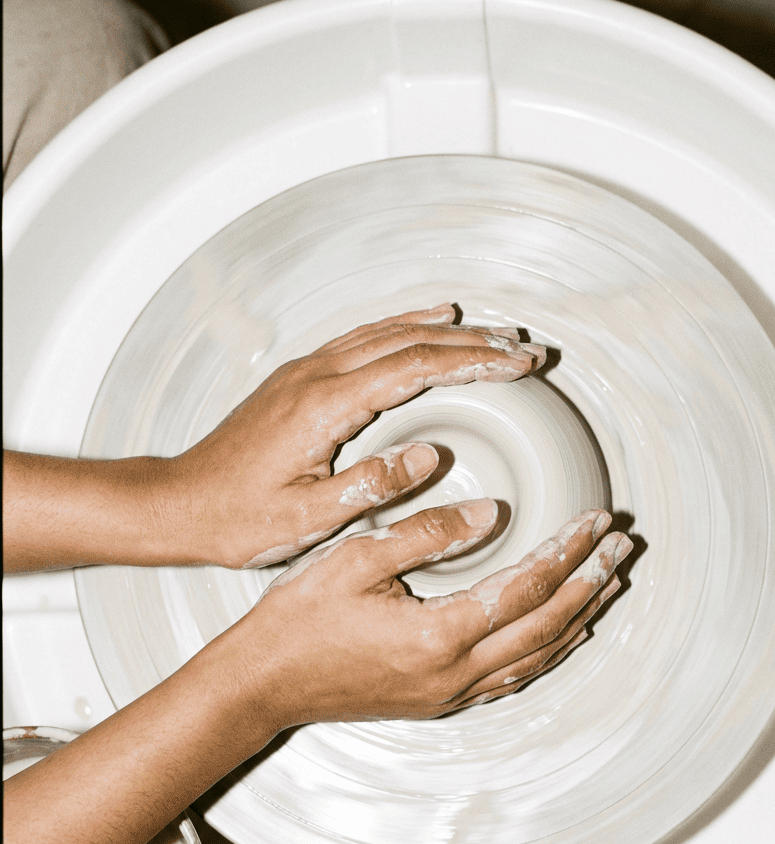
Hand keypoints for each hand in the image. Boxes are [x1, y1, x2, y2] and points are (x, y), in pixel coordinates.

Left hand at [168, 305, 545, 569]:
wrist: (180, 503)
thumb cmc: (239, 518)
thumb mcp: (307, 519)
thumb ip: (371, 486)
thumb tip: (432, 456)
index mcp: (324, 406)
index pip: (415, 368)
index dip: (473, 362)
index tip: (518, 364)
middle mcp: (317, 376)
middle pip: (409, 340)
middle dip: (474, 342)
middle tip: (525, 350)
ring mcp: (307, 371)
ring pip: (388, 332)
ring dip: (445, 331)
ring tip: (494, 336)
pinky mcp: (300, 378)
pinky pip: (364, 338)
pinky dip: (405, 327)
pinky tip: (427, 324)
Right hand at [227, 501, 632, 730]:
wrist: (262, 684)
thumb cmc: (299, 619)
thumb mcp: (356, 557)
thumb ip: (426, 532)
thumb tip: (491, 514)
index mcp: (439, 634)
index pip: (526, 585)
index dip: (568, 550)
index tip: (595, 521)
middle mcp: (454, 673)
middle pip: (546, 625)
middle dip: (589, 582)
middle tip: (620, 547)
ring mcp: (449, 694)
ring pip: (537, 657)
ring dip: (578, 617)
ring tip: (607, 583)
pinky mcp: (438, 701)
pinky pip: (512, 678)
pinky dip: (546, 651)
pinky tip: (559, 634)